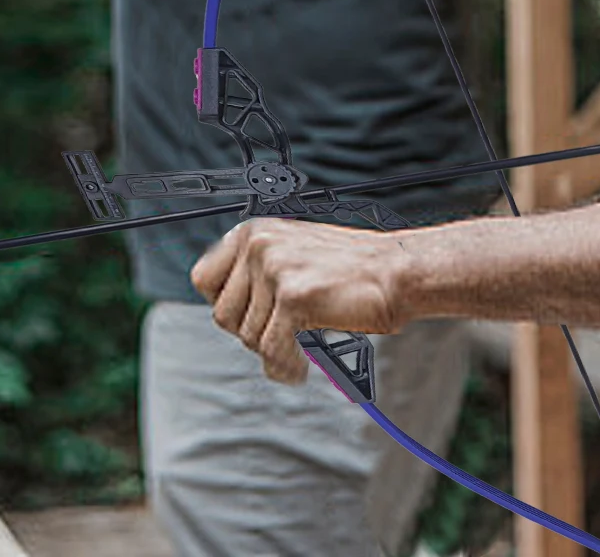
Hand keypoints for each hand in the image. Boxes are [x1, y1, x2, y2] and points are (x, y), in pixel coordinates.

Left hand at [191, 219, 409, 384]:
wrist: (396, 271)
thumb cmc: (349, 271)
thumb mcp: (292, 254)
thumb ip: (257, 273)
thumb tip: (224, 314)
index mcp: (253, 231)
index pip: (203, 280)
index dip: (226, 306)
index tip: (252, 318)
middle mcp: (258, 243)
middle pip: (223, 315)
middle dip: (252, 334)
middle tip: (283, 337)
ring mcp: (274, 268)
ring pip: (249, 338)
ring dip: (274, 354)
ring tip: (299, 352)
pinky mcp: (293, 296)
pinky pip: (272, 352)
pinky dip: (286, 367)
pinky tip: (302, 367)